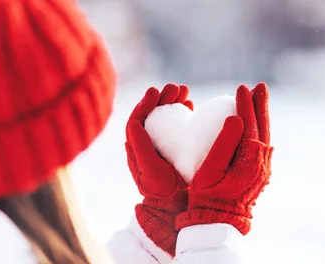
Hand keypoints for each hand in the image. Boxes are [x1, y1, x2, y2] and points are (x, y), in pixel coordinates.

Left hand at [125, 83, 192, 255]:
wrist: (176, 205)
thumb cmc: (163, 190)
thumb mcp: (150, 171)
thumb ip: (141, 148)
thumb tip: (134, 122)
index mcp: (136, 146)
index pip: (137, 118)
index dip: (145, 103)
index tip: (156, 91)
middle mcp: (147, 142)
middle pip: (151, 113)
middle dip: (162, 98)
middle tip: (176, 88)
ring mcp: (162, 143)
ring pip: (164, 115)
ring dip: (173, 101)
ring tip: (185, 91)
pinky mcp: (176, 145)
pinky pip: (177, 123)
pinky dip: (182, 111)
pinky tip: (190, 104)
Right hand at [175, 82, 272, 234]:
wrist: (218, 222)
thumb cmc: (207, 196)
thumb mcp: (209, 171)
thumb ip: (223, 144)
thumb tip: (236, 118)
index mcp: (250, 160)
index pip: (250, 125)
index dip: (246, 104)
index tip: (241, 88)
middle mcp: (261, 164)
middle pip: (264, 128)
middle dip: (260, 105)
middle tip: (259, 86)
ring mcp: (263, 170)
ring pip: (266, 136)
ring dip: (262, 116)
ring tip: (259, 99)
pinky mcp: (260, 174)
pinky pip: (263, 145)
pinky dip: (260, 130)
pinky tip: (254, 124)